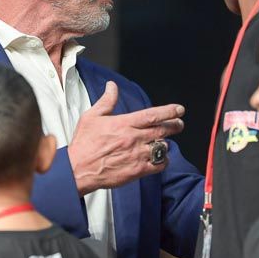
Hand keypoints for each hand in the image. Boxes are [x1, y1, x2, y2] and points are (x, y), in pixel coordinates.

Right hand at [68, 81, 184, 194]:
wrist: (78, 170)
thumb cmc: (84, 144)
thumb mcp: (92, 117)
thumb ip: (106, 101)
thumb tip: (111, 86)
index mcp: (124, 123)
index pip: (153, 115)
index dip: (169, 111)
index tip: (179, 110)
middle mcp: (133, 138)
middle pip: (163, 130)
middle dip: (174, 126)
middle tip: (179, 124)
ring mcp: (137, 155)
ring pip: (162, 147)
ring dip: (165, 144)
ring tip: (162, 142)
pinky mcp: (137, 171)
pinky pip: (159, 165)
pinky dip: (162, 161)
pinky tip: (159, 158)